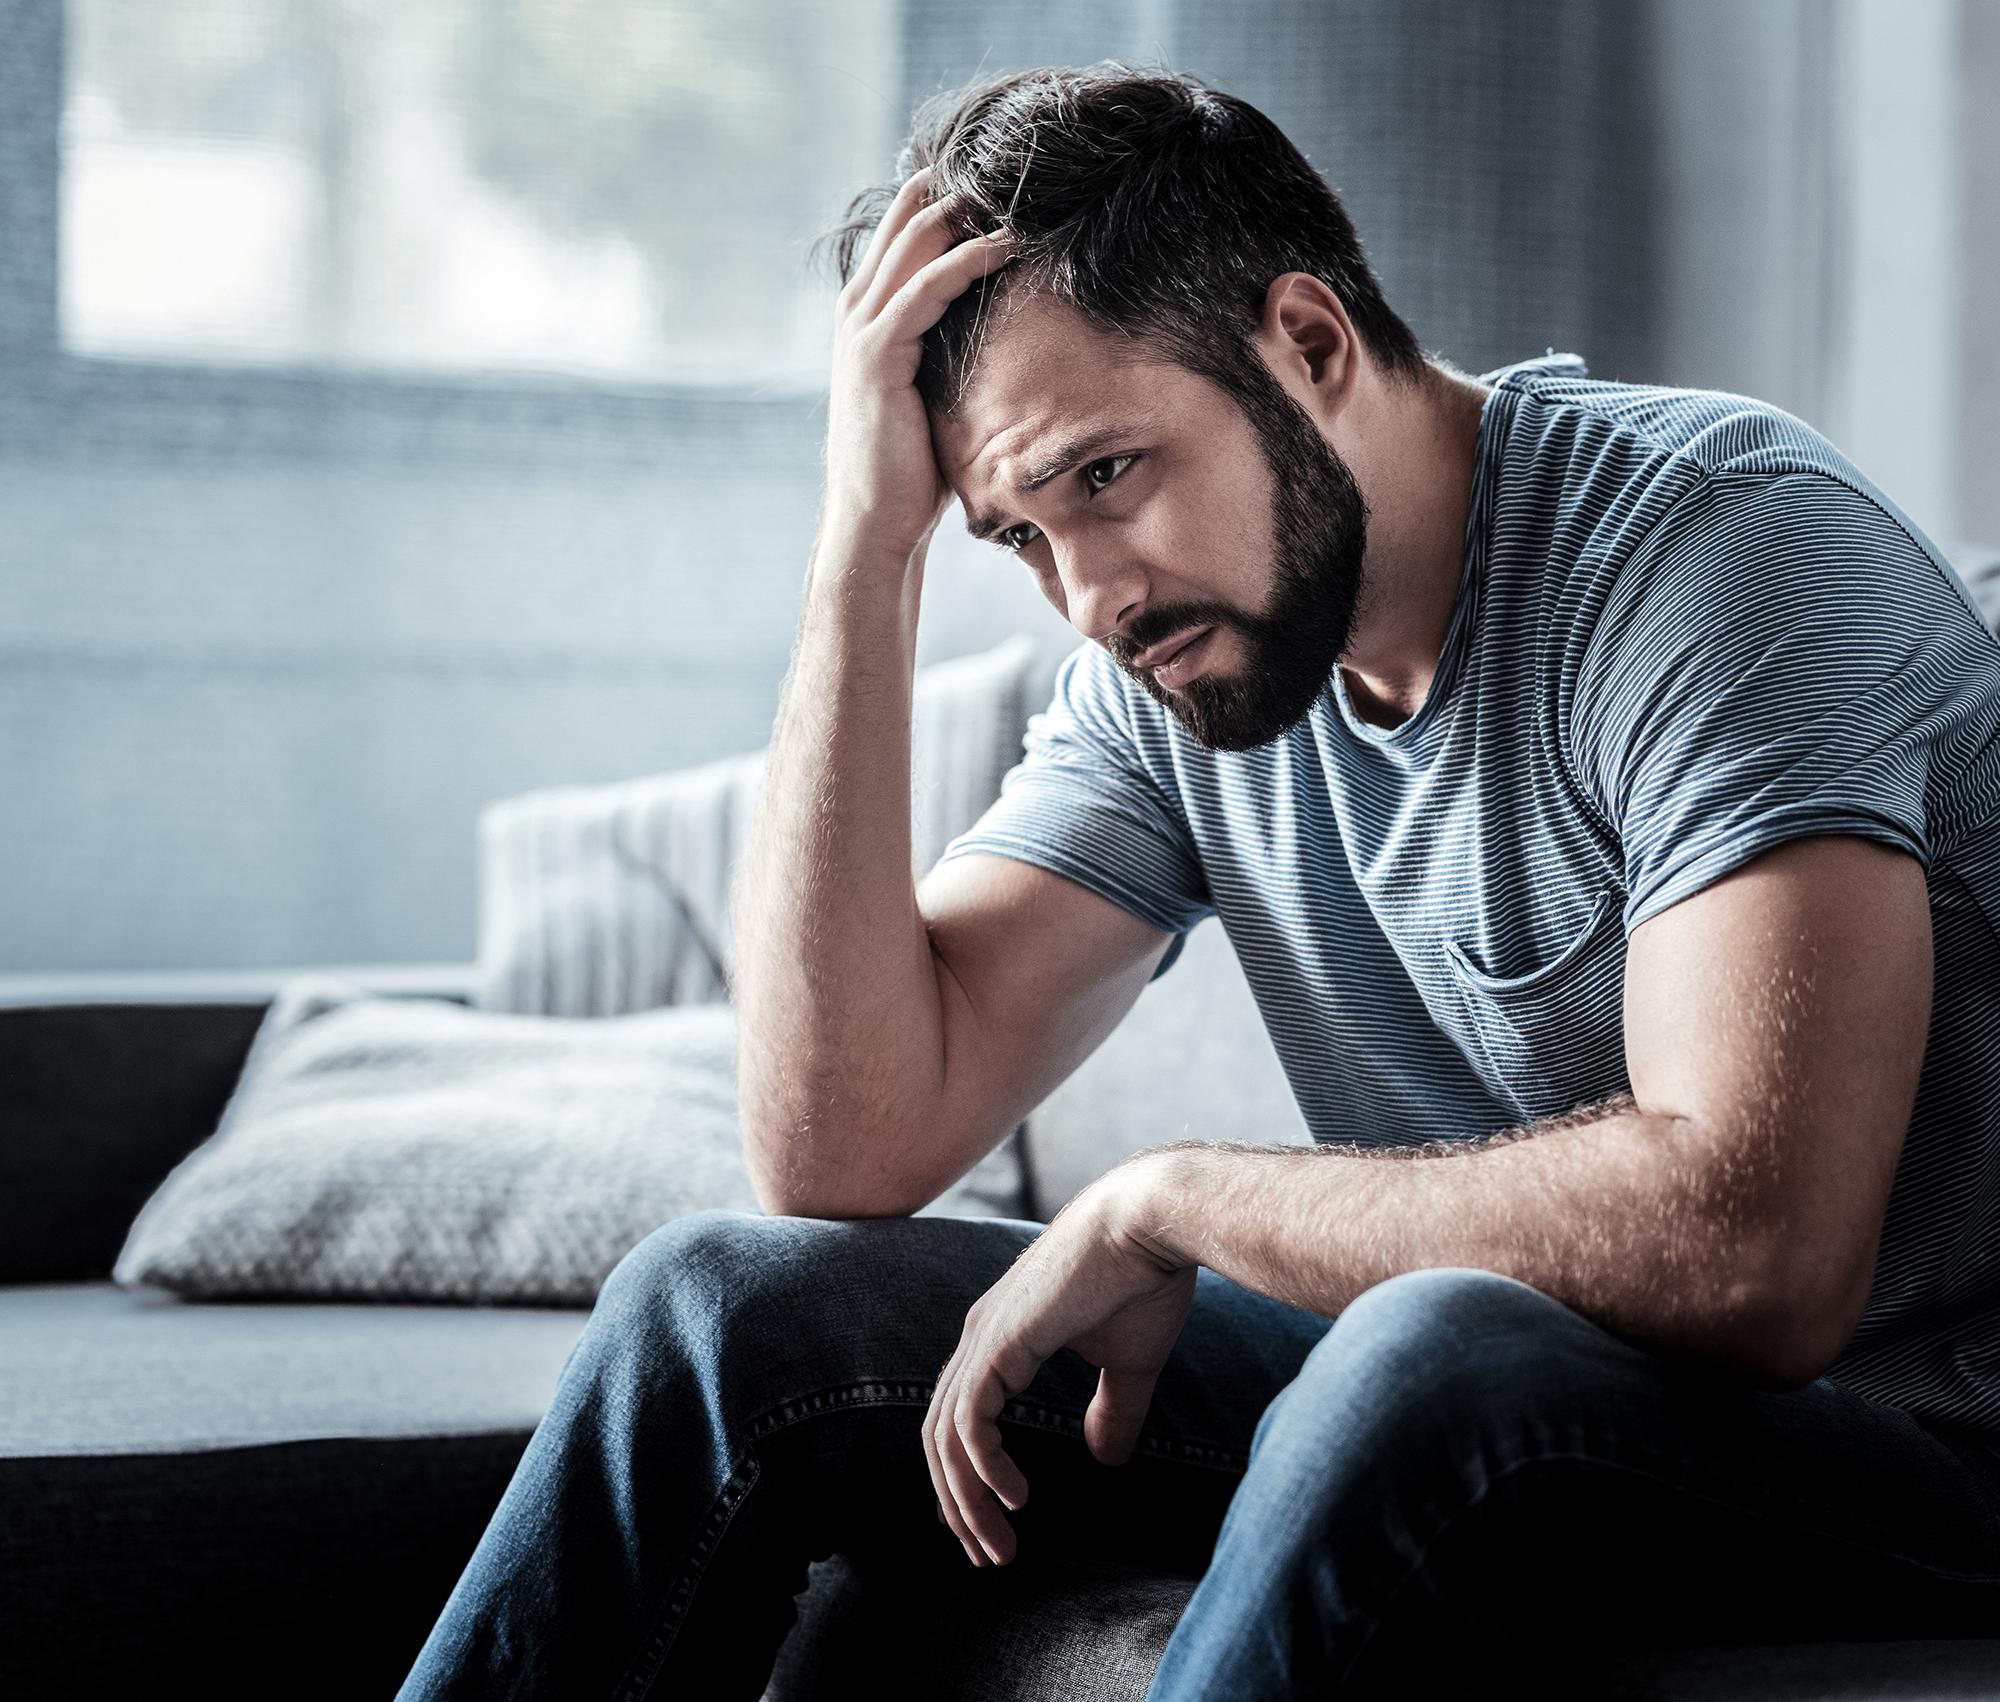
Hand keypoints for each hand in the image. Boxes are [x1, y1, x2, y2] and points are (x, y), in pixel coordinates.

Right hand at [822, 168, 1013, 563]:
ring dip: (970, 210)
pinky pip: (926, 288)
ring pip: (916, 240)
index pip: (908, 230)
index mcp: (869, 313)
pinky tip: (1007, 244)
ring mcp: (862, 329)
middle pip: (909, 217)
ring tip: (1023, 189)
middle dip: (963, 187)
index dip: (952, 197)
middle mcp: (858, 309)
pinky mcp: (877, 353)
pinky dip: (967, 260)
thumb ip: (953, 353)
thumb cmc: (914, 469)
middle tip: (1022, 166)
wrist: (876, 521)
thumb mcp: (936, 393)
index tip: (1009, 180)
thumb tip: (1011, 336)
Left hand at [923, 1163, 1197, 1567]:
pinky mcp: (1000, 1342)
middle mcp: (980, 1336)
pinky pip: (969, 1420)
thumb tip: (1103, 1459)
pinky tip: (1015, 1499)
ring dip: (967, 1500)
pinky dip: (983, 1467)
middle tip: (987, 1555)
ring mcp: (984, 1337)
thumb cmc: (1144, 1278)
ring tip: (999, 1546)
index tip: (991, 1526)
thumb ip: (1110, 1409)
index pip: (959, 1419)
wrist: (1152, 1220)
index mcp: (1001, 1337)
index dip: (966, 1478)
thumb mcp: (1128, 1363)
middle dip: (957, 1503)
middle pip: (939, 1436)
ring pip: (946, 1436)